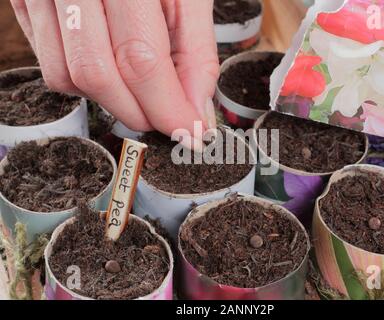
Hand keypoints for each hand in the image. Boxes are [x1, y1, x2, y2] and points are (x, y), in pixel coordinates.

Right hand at [10, 0, 218, 145]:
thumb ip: (196, 54)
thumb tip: (196, 111)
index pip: (140, 59)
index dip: (166, 106)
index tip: (188, 129)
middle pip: (99, 76)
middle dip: (140, 111)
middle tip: (167, 116)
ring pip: (71, 78)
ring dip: (113, 100)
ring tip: (141, 89)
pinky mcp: (26, 4)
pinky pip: (52, 68)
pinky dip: (87, 85)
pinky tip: (111, 68)